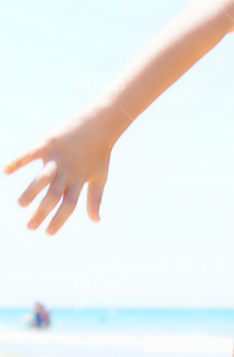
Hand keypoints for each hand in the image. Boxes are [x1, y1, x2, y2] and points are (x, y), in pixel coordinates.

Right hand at [4, 105, 119, 234]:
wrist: (100, 123)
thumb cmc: (99, 153)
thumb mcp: (100, 177)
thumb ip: (95, 199)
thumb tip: (96, 220)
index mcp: (79, 181)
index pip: (68, 206)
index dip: (58, 220)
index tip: (48, 232)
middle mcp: (68, 172)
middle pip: (53, 197)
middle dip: (41, 213)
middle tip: (30, 227)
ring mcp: (57, 157)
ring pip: (43, 179)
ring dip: (31, 192)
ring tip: (22, 204)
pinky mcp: (48, 142)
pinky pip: (31, 153)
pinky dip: (18, 161)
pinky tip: (6, 170)